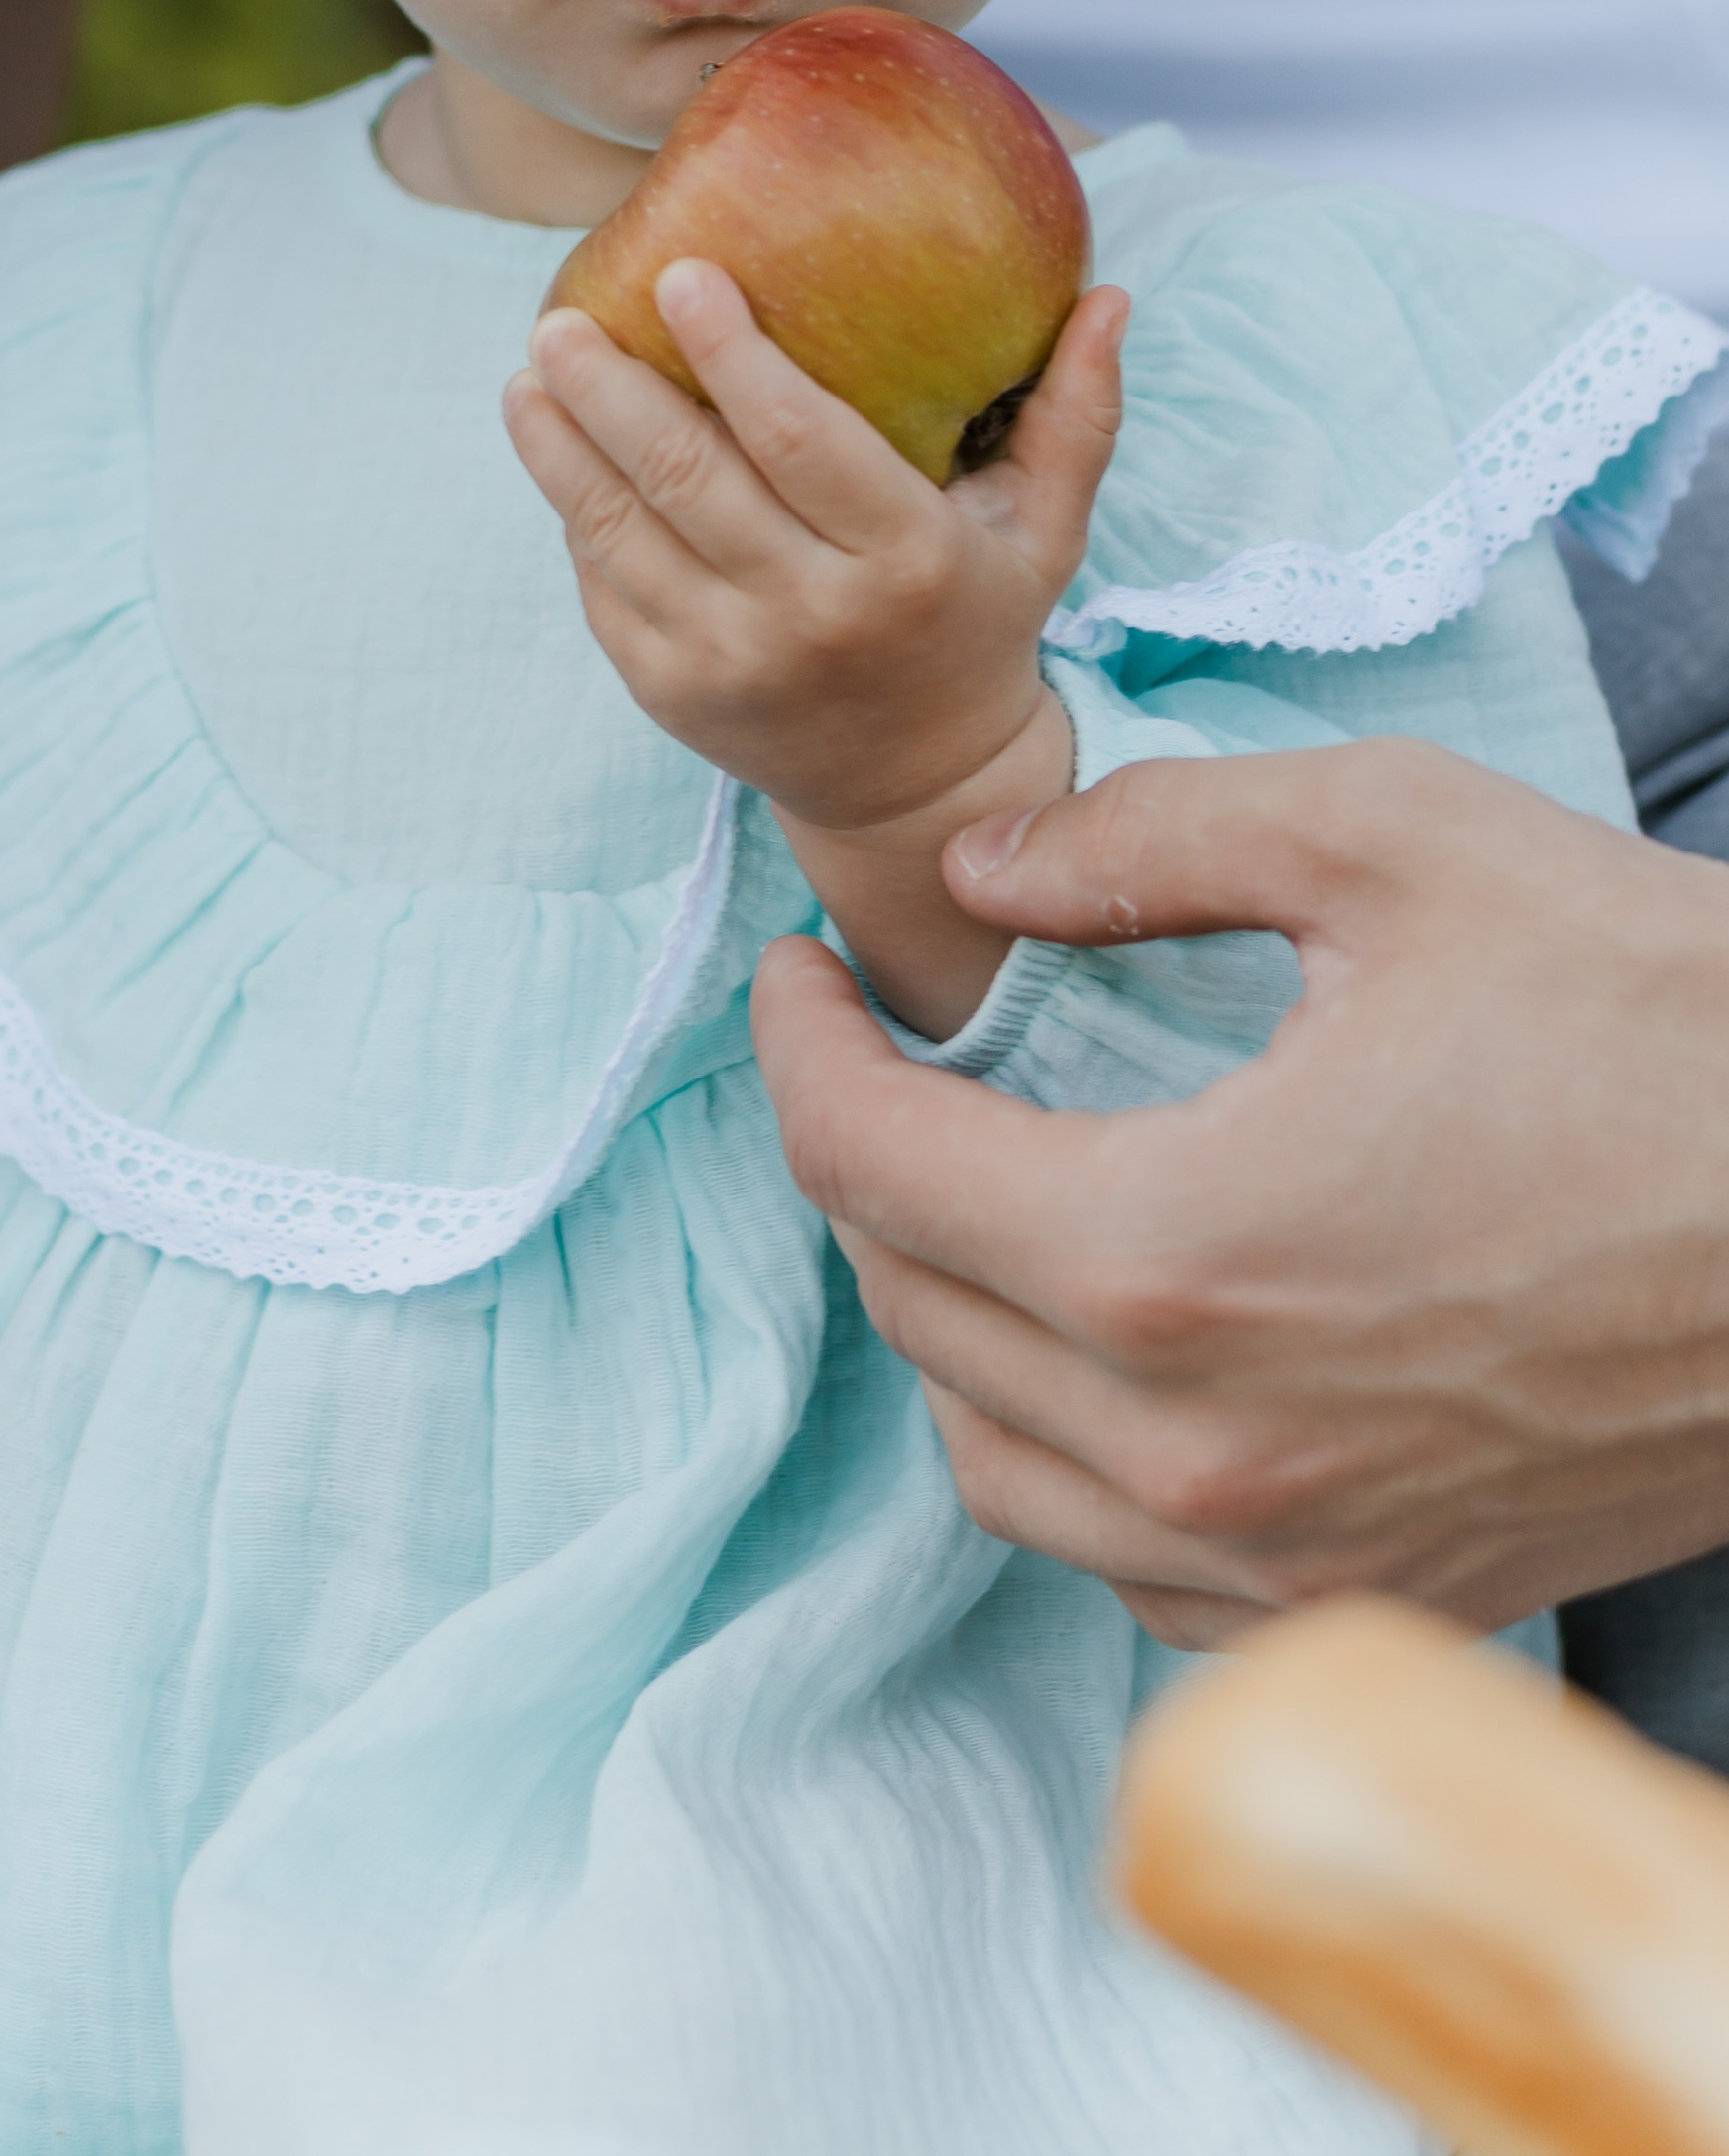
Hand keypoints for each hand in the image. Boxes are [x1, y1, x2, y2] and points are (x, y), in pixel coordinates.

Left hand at [505, 265, 1124, 1030]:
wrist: (919, 790)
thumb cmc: (977, 623)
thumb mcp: (1046, 531)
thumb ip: (1077, 415)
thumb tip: (1113, 297)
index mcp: (905, 559)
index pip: (802, 441)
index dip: (733, 354)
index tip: (682, 273)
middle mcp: (811, 616)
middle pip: (687, 479)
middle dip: (610, 389)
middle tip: (561, 315)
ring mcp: (730, 663)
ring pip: (620, 532)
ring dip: (558, 446)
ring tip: (529, 372)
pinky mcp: (672, 695)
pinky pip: (605, 586)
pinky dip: (573, 512)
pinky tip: (551, 447)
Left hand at [752, 740, 1728, 1644]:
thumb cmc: (1657, 1014)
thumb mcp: (1390, 839)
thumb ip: (1143, 843)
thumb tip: (973, 873)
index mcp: (1168, 1246)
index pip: (867, 1161)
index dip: (799, 1048)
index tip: (802, 977)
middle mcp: (1202, 1440)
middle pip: (911, 1309)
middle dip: (861, 1164)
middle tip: (886, 1056)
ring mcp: (1295, 1554)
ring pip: (995, 1469)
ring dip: (947, 1321)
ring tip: (977, 1191)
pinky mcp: (1385, 1604)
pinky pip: (1134, 1575)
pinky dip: (1071, 1468)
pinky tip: (1110, 1359)